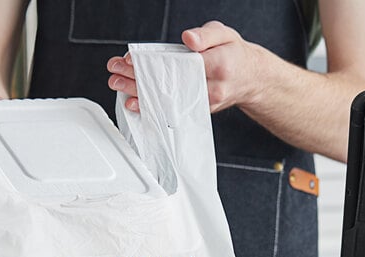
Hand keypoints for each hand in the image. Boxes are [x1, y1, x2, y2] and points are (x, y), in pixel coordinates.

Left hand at [107, 21, 262, 113]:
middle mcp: (210, 89)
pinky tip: (134, 103)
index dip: (153, 64)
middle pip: (167, 86)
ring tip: (118, 88)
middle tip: (115, 74)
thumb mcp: (225, 34)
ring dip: (139, 95)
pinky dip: (151, 107)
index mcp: (218, 66)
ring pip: (166, 101)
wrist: (250, 80)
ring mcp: (202, 104)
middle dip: (137, 80)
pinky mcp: (196, 113)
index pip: (179, 65)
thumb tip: (188, 39)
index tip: (131, 60)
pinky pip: (171, 111)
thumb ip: (207, 35)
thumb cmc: (235, 55)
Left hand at [181, 21, 261, 112]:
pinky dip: (189, 92)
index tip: (185, 55)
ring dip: (185, 82)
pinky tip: (198, 84)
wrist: (253, 78)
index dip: (182, 58)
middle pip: (184, 80)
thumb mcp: (225, 35)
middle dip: (182, 71)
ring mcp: (212, 103)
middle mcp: (217, 88)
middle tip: (191, 64)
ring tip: (197, 73)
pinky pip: (190, 101)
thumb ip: (205, 35)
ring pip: (185, 92)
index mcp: (221, 65)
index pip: (188, 63)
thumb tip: (187, 37)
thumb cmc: (237, 55)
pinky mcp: (208, 111)